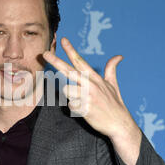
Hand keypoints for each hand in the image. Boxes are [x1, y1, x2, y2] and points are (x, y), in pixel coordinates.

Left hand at [42, 37, 141, 164]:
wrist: (120, 124)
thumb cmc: (115, 104)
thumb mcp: (114, 85)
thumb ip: (111, 69)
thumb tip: (119, 56)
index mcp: (95, 78)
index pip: (80, 61)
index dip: (71, 50)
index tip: (63, 40)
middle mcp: (90, 85)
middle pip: (68, 70)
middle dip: (56, 61)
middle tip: (45, 53)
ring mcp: (87, 96)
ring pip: (66, 90)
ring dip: (72, 96)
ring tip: (83, 102)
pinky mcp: (84, 108)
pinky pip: (70, 106)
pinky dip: (75, 109)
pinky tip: (86, 112)